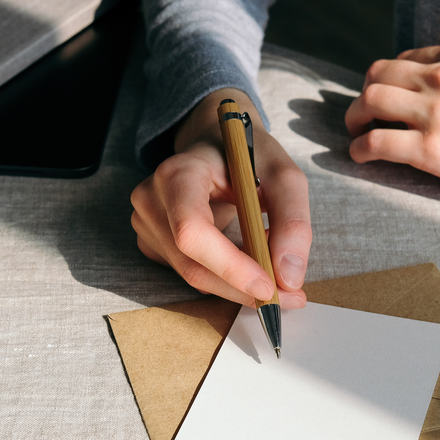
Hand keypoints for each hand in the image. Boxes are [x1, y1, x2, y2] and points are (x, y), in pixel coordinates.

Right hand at [131, 88, 310, 307]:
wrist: (215, 144)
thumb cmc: (248, 156)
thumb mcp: (284, 176)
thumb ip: (293, 222)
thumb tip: (289, 278)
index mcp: (178, 173)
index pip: (193, 231)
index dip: (230, 266)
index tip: (270, 286)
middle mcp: (152, 199)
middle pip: (193, 265)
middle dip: (243, 288)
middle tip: (290, 296)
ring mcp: (146, 223)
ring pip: (193, 276)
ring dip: (238, 283)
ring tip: (272, 264)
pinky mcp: (152, 241)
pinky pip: (190, 273)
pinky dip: (224, 277)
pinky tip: (245, 257)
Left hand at [345, 43, 439, 237]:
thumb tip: (426, 96)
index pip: (404, 59)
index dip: (387, 80)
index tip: (385, 100)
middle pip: (378, 75)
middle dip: (363, 96)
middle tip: (361, 117)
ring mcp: (437, 112)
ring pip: (369, 102)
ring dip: (354, 119)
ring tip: (356, 134)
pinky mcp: (432, 150)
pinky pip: (375, 142)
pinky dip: (359, 149)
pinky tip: (361, 158)